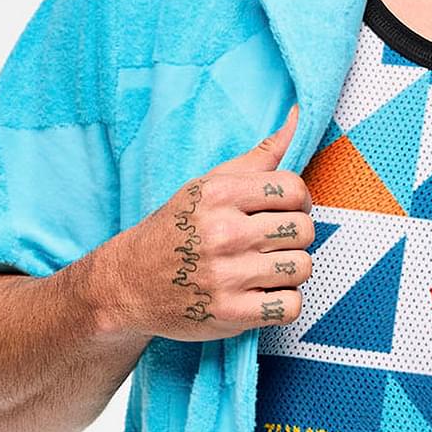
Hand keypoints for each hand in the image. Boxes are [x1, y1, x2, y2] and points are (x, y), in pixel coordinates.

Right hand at [89, 104, 314, 341]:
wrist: (127, 284)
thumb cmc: (175, 230)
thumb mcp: (207, 186)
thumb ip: (257, 158)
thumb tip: (298, 117)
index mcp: (219, 195)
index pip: (294, 189)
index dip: (298, 202)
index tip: (283, 212)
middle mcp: (223, 233)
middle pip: (303, 230)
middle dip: (293, 237)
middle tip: (269, 243)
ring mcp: (226, 276)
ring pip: (302, 267)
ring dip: (288, 271)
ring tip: (263, 269)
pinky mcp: (230, 314)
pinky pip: (291, 306)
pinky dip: (283, 303)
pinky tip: (261, 294)